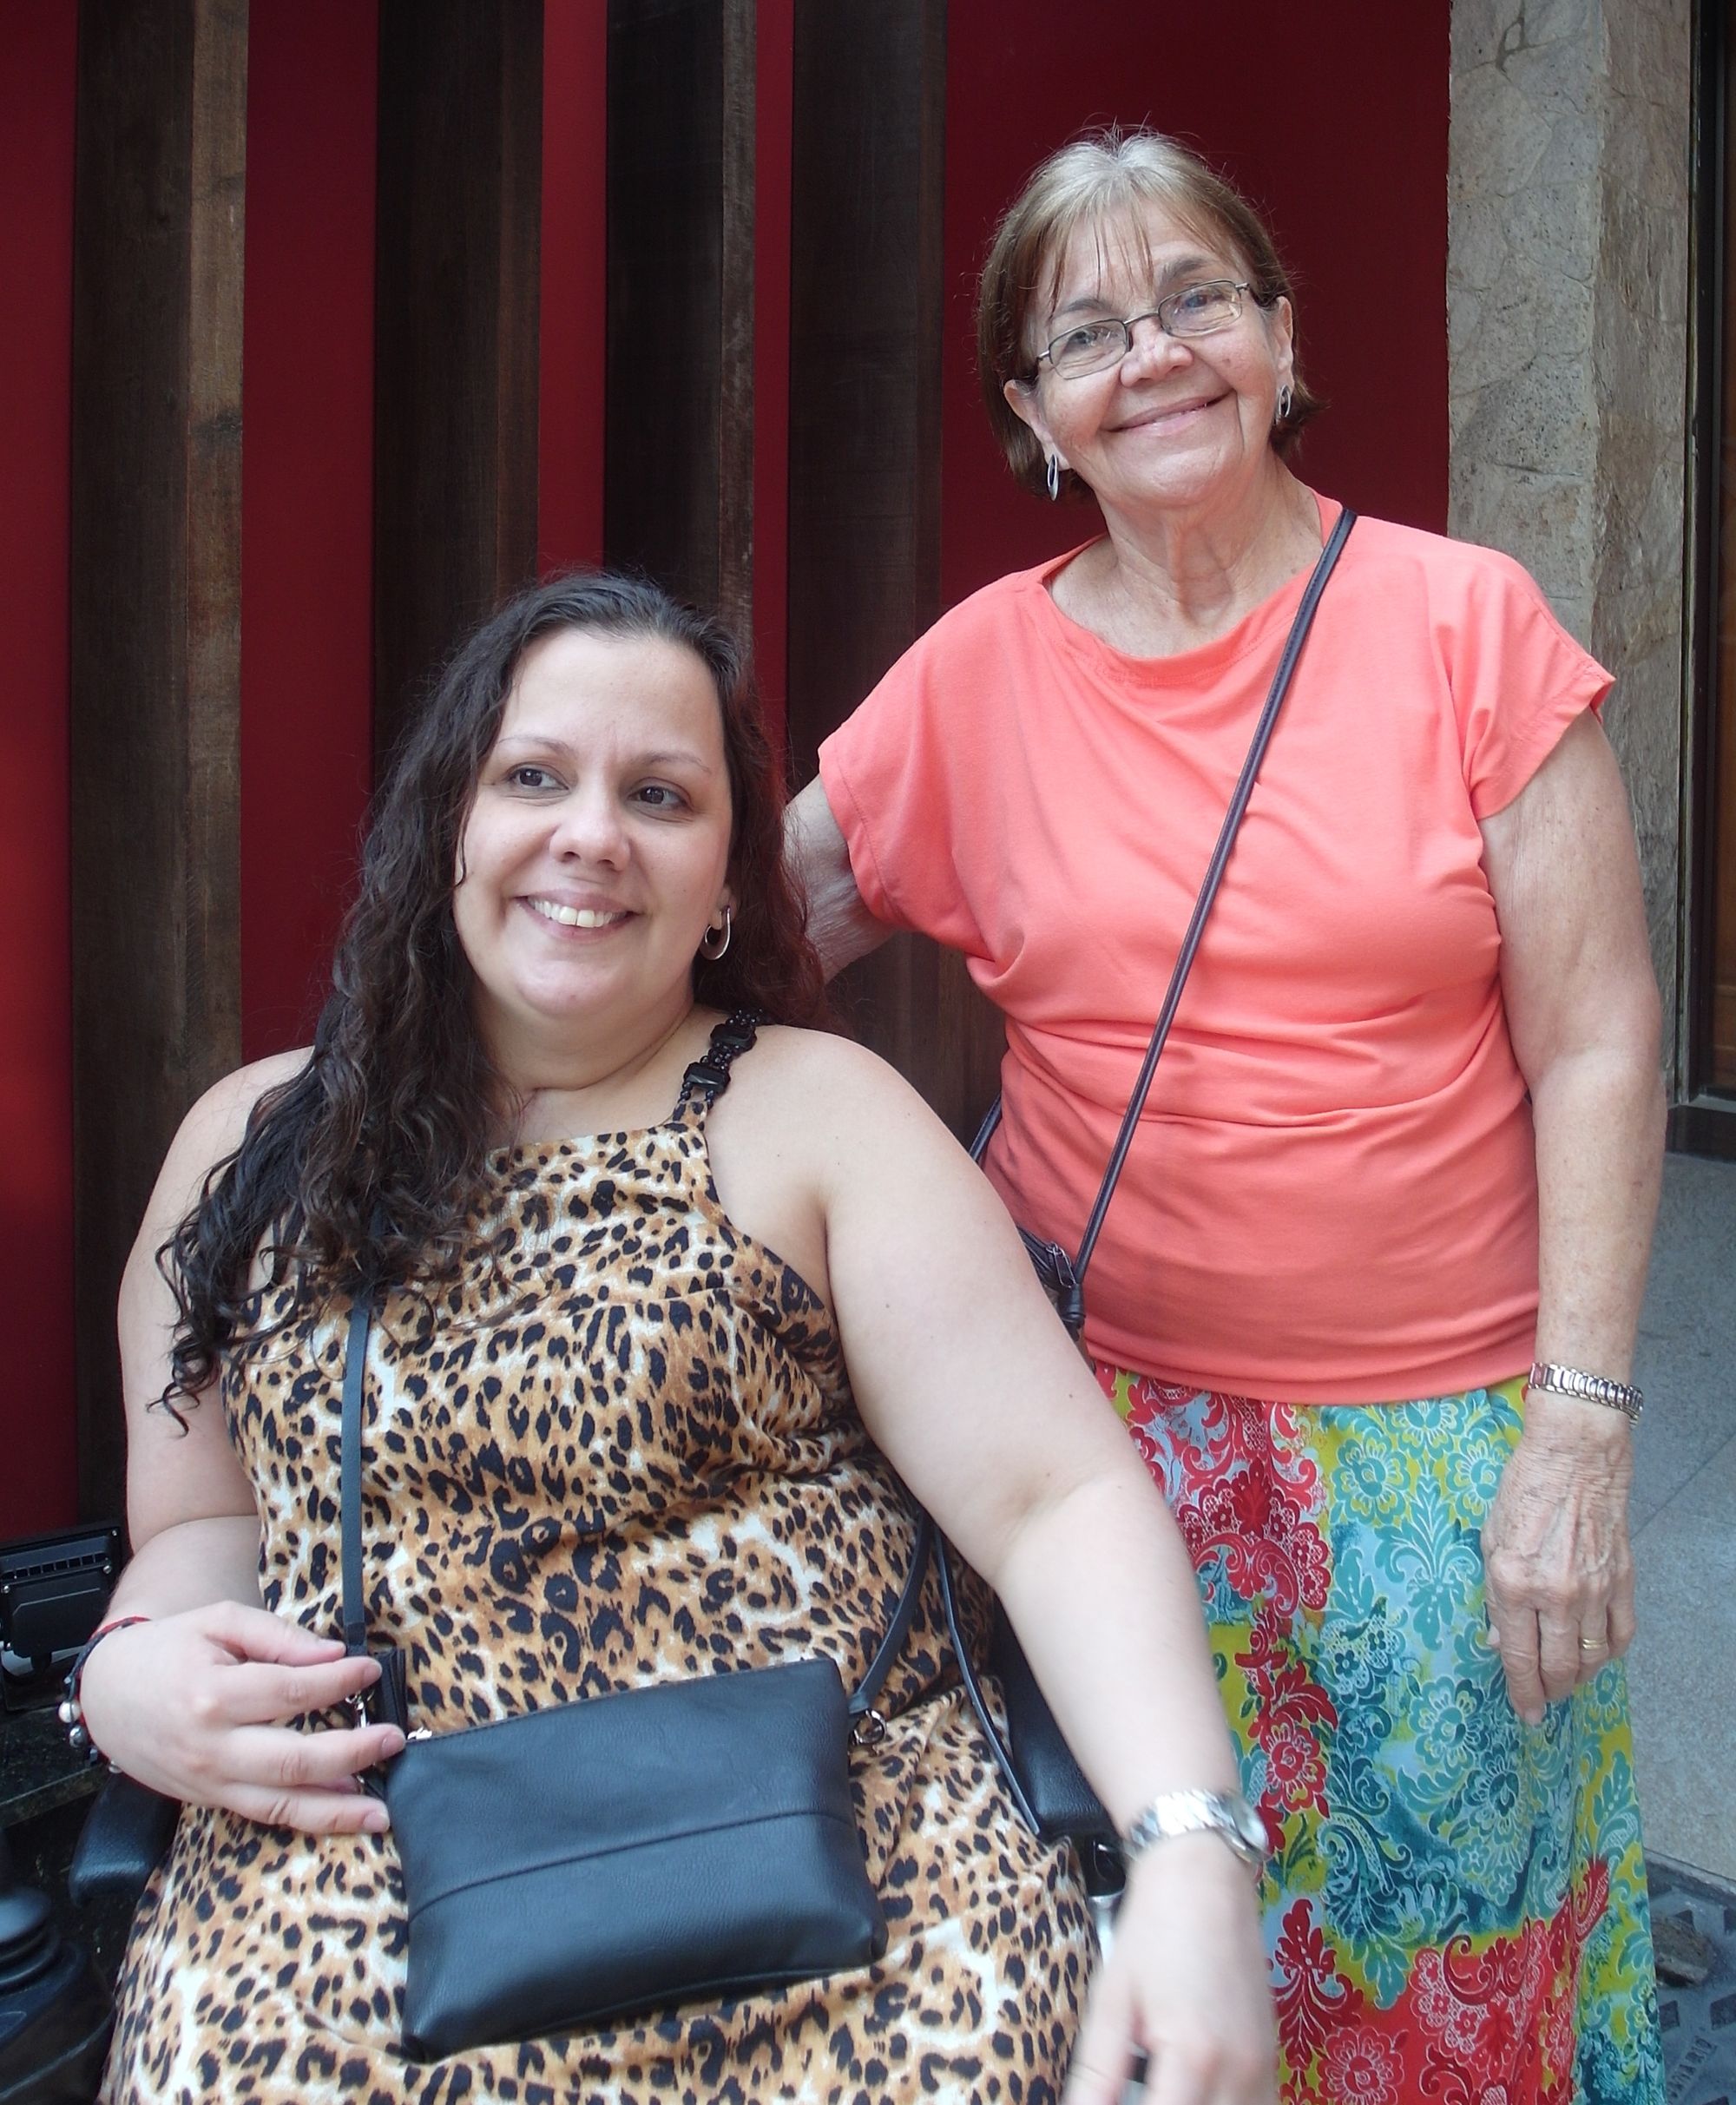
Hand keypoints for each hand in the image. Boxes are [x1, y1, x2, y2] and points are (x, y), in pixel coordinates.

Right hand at [76, 1601, 404, 1831]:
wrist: (107, 1697)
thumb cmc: (168, 1650)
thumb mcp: (219, 1622)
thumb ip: (277, 1636)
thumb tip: (333, 1655)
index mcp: (213, 1694)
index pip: (292, 1691)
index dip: (338, 1682)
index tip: (370, 1671)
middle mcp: (212, 1747)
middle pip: (293, 1759)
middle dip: (352, 1752)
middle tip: (394, 1740)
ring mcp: (210, 1782)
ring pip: (282, 1804)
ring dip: (337, 1809)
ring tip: (382, 1809)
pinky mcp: (210, 1800)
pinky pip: (264, 1814)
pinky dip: (307, 1817)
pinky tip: (343, 1810)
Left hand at [1064, 1838, 1276, 2104]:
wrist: (1203, 1877)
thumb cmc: (1152, 1932)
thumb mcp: (1112, 2002)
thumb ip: (1096, 2074)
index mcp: (1192, 2055)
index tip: (1111, 2103)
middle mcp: (1238, 2070)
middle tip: (1139, 2089)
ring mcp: (1263, 2065)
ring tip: (1163, 2088)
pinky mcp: (1272, 2057)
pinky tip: (1195, 2094)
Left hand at [1481, 1391, 1634, 1724]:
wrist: (1575, 1457)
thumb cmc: (1524, 1490)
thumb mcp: (1491, 1540)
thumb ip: (1496, 1595)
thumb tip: (1500, 1640)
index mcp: (1514, 1583)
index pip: (1519, 1658)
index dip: (1522, 1693)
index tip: (1525, 1712)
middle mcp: (1555, 1594)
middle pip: (1558, 1669)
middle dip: (1549, 1693)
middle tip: (1543, 1700)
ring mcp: (1593, 1591)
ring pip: (1592, 1660)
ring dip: (1578, 1678)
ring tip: (1565, 1679)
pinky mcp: (1622, 1582)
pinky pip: (1621, 1637)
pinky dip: (1608, 1655)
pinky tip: (1596, 1655)